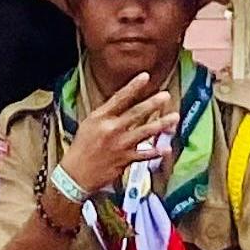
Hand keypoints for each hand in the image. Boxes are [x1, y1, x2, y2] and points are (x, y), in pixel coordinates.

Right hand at [58, 70, 180, 196]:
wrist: (75, 174)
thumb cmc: (81, 147)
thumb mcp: (90, 124)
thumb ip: (107, 114)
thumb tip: (123, 103)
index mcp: (101, 117)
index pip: (119, 98)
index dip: (133, 86)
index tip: (145, 76)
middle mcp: (111, 129)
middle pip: (135, 113)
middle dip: (152, 104)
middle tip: (166, 96)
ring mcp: (119, 145)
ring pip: (144, 132)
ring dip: (161, 124)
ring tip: (174, 117)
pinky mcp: (124, 160)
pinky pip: (143, 155)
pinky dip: (155, 152)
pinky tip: (166, 149)